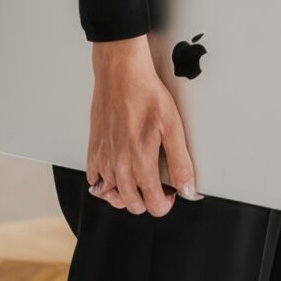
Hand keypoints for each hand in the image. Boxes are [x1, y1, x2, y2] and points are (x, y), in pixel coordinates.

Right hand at [86, 38, 201, 215]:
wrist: (121, 74)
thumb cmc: (146, 95)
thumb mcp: (173, 127)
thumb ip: (180, 163)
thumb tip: (187, 189)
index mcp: (140, 162)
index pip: (154, 205)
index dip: (166, 203)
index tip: (171, 192)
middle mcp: (118, 165)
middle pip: (133, 205)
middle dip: (148, 201)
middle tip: (157, 184)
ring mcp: (103, 159)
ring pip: (112, 196)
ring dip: (126, 194)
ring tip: (138, 180)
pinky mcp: (93, 150)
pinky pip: (94, 181)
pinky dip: (105, 183)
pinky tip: (117, 172)